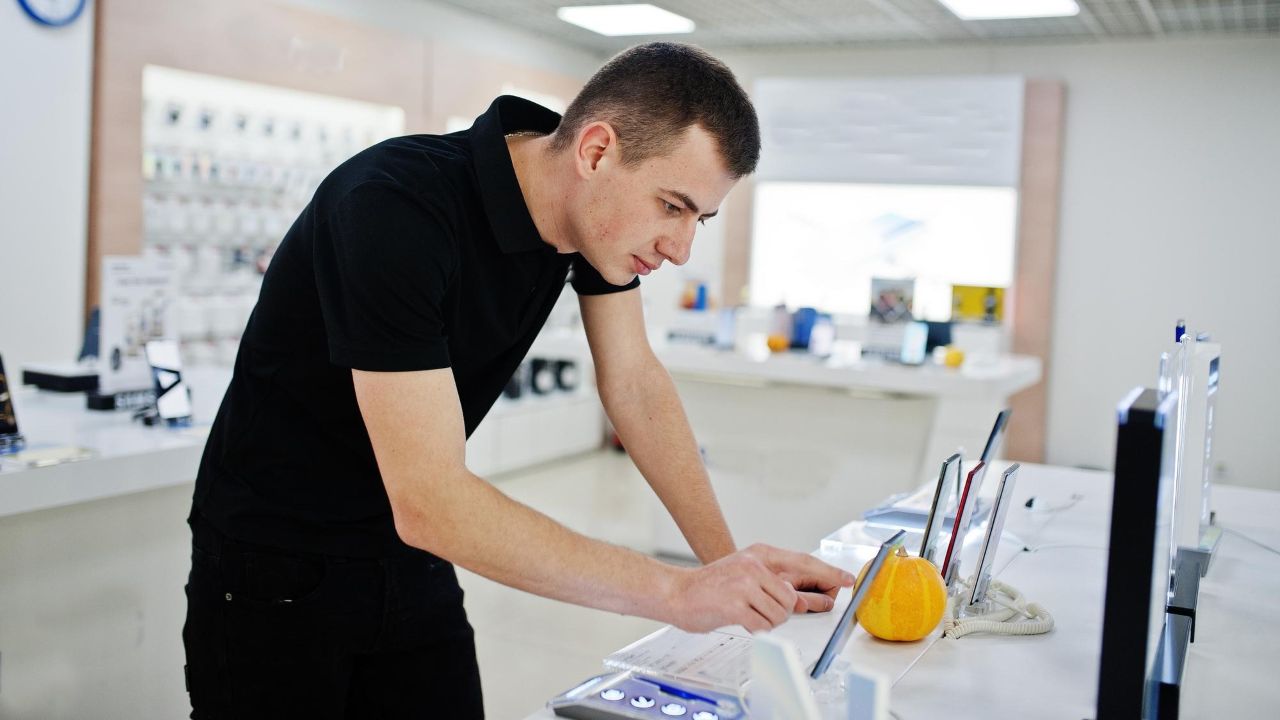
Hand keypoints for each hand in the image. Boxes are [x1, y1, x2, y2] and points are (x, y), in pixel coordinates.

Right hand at [664, 544, 854, 633]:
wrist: (677, 593)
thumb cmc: (711, 587)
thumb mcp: (747, 577)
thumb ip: (778, 585)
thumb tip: (812, 598)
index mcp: (760, 554)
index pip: (804, 562)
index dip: (828, 573)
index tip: (848, 580)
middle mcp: (754, 565)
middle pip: (792, 597)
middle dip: (782, 610)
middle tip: (763, 610)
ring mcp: (745, 583)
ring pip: (780, 613)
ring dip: (767, 620)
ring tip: (746, 612)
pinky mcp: (736, 603)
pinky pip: (763, 625)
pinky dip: (755, 628)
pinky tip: (739, 618)